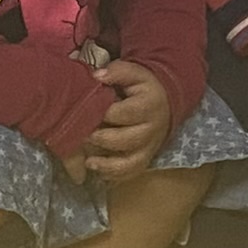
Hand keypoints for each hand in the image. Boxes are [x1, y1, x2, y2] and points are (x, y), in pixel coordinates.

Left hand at [83, 60, 174, 181]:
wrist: (165, 102)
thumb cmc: (143, 88)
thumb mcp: (134, 73)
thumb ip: (117, 72)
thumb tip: (97, 76)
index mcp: (149, 106)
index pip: (125, 113)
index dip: (104, 114)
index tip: (85, 112)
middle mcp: (152, 129)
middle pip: (127, 140)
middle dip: (102, 139)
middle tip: (82, 135)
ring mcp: (149, 147)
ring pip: (131, 163)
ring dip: (108, 165)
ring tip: (89, 162)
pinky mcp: (145, 158)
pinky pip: (131, 173)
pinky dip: (114, 175)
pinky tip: (98, 171)